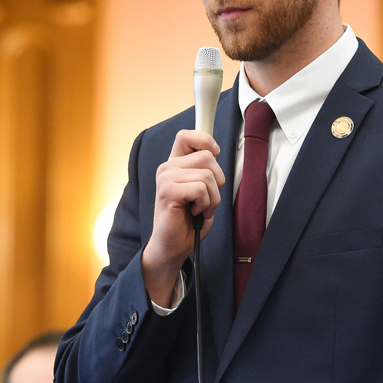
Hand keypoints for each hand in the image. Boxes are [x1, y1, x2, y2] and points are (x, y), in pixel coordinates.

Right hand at [141, 129, 224, 306]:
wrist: (173, 246)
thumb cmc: (188, 221)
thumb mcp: (202, 190)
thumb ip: (205, 170)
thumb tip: (214, 152)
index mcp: (175, 165)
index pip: (187, 136)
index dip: (205, 140)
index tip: (214, 155)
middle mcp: (167, 168)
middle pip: (207, 156)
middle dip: (217, 181)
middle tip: (206, 199)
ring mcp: (165, 178)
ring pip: (207, 175)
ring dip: (212, 198)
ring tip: (201, 208)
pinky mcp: (167, 191)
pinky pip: (201, 189)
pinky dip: (206, 204)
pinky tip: (195, 212)